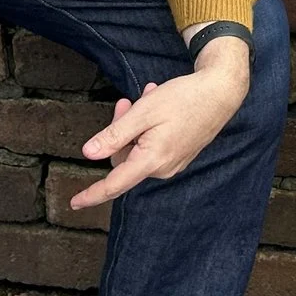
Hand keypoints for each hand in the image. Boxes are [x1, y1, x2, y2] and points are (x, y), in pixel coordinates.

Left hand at [69, 38, 250, 210]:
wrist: (221, 92)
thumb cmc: (184, 99)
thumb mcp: (144, 111)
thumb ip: (115, 135)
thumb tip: (89, 153)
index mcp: (152, 160)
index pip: (115, 183)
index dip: (92, 193)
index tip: (74, 203)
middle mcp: (163, 168)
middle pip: (124, 156)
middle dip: (120, 130)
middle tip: (127, 101)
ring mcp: (173, 163)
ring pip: (137, 149)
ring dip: (135, 126)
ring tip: (147, 98)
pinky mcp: (179, 155)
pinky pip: (152, 147)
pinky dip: (148, 128)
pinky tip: (157, 106)